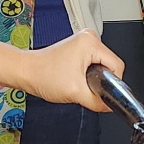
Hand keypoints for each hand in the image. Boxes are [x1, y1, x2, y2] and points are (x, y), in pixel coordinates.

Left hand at [0, 31, 121, 109]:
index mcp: (91, 42)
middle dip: (101, 81)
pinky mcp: (79, 49)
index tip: (101, 92)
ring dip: (94, 79)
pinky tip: (76, 79)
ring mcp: (84, 42)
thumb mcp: (76, 93)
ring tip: (77, 82)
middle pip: (111, 65)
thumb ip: (99, 102)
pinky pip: (94, 64)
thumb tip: (112, 106)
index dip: (113, 83)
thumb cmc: (43, 75)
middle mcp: (89, 38)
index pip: (117, 66)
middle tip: (84, 87)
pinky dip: (88, 75)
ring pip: (103, 66)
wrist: (26, 72)